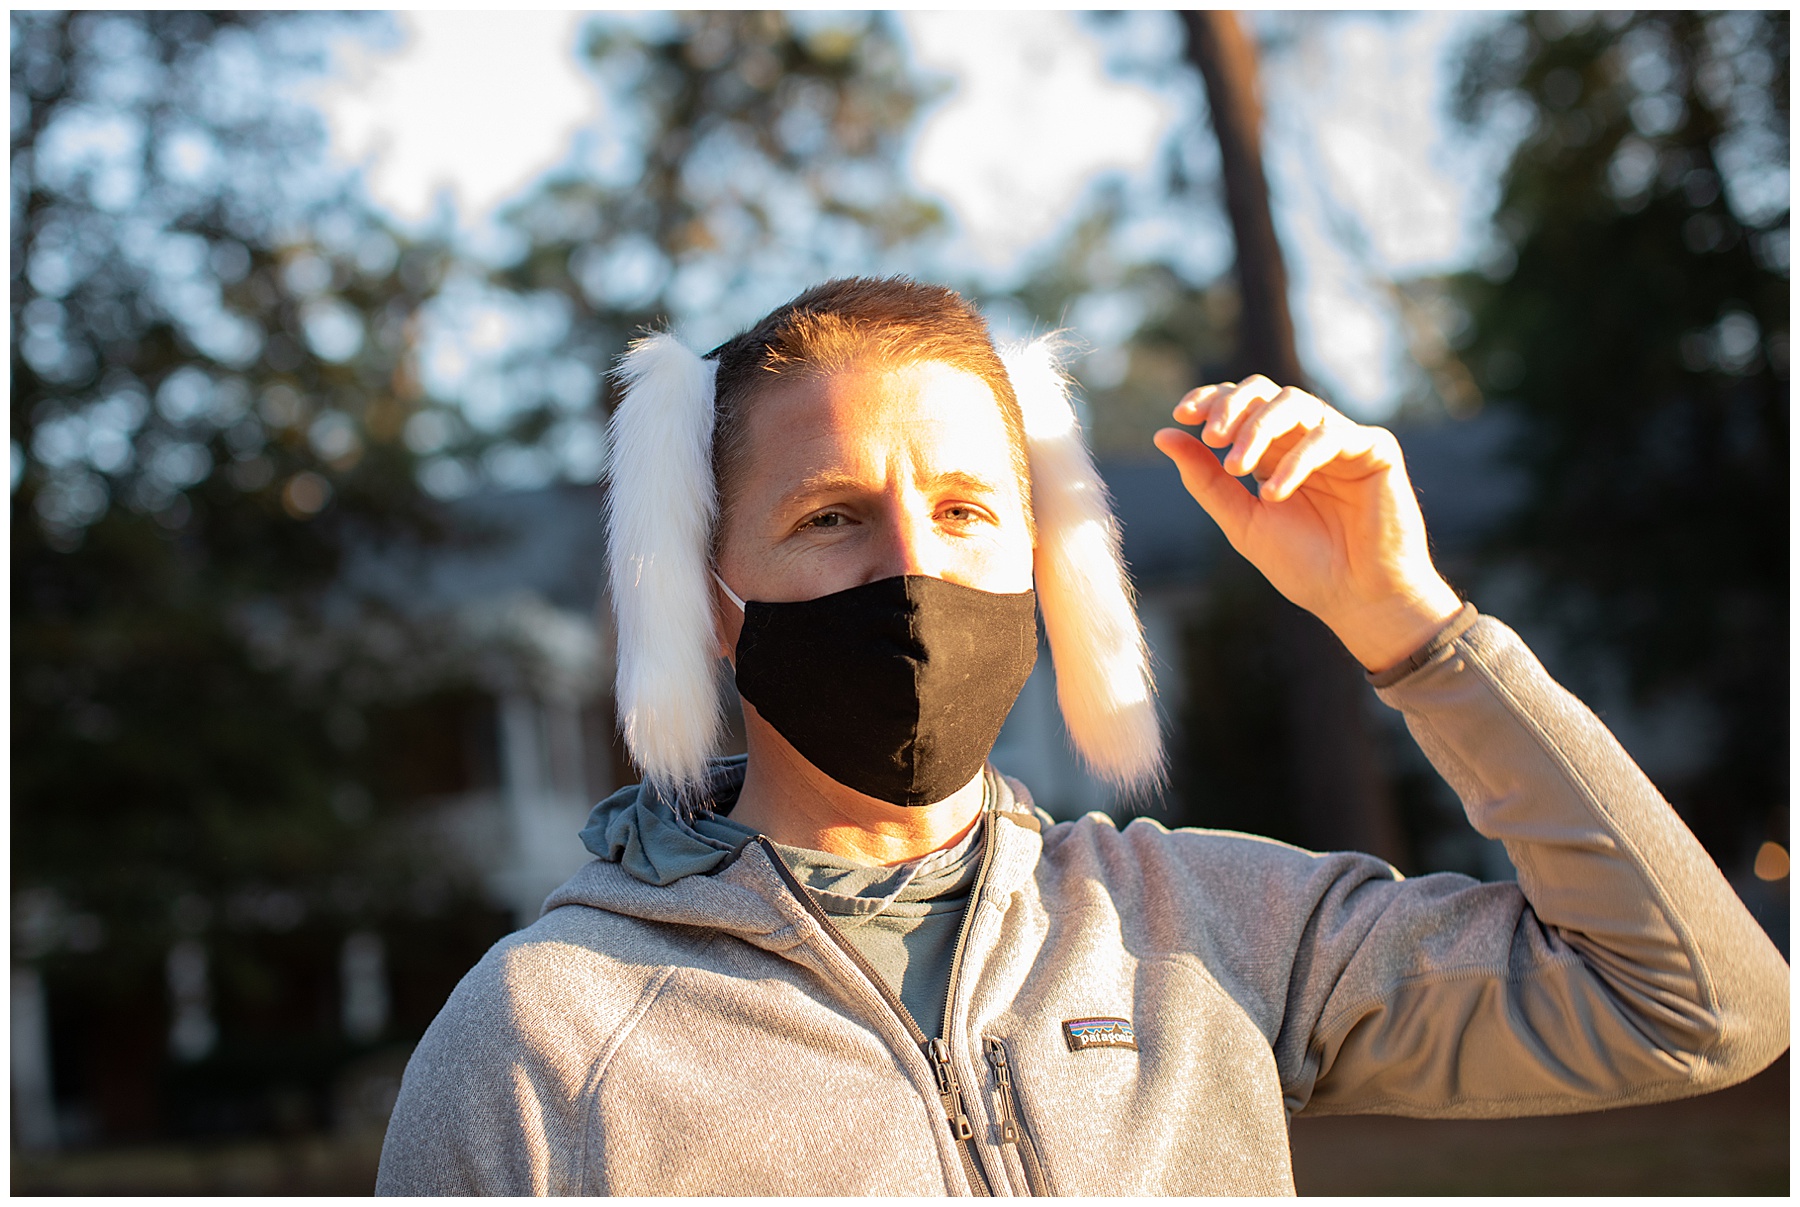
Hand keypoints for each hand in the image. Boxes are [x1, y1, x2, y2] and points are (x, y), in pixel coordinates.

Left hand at [1152, 376, 1462, 672]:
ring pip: (1295, 403)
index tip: (1181, 415)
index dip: (1212, 400)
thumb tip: (1163, 435)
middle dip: (1232, 407)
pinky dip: (1296, 460)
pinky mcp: (1375, 448)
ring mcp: (1342, 439)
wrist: (1356, 599)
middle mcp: (1306, 438)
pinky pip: (1330, 436)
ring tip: (1236, 466)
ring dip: (1259, 429)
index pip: (1241, 405)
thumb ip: (1205, 479)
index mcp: (1275, 452)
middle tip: (1212, 437)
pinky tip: (1274, 492)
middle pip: (1265, 393)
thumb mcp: (1242, 521)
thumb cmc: (1304, 565)